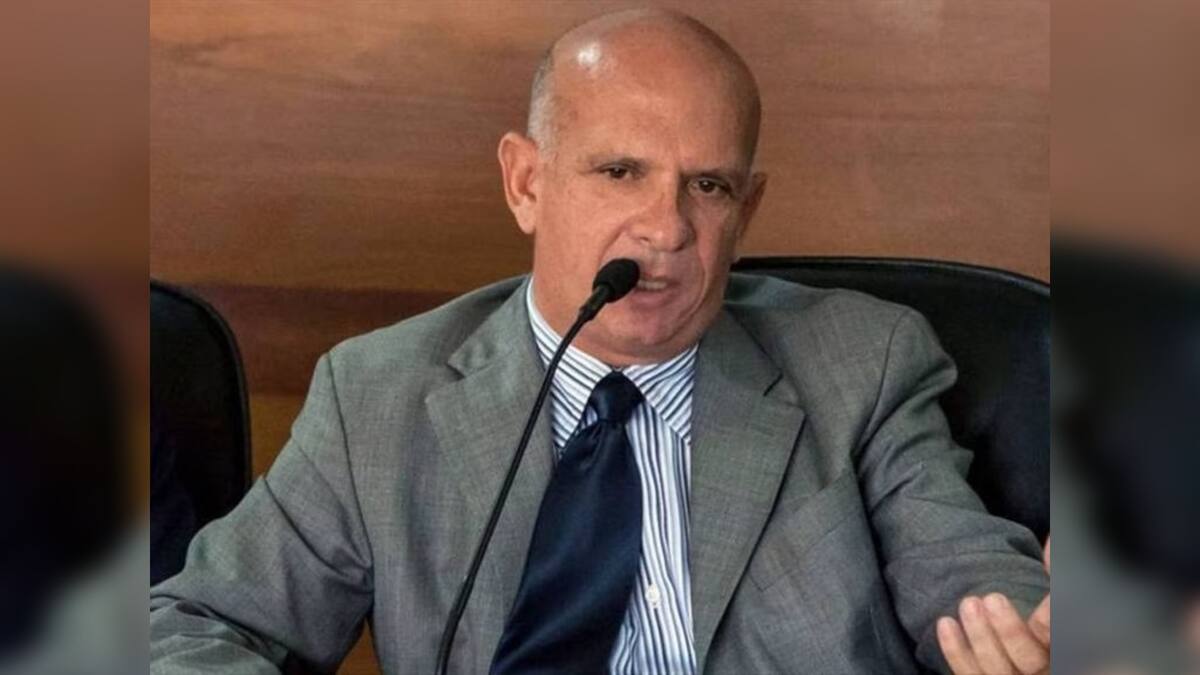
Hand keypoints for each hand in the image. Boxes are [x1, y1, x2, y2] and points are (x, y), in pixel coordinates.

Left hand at [937, 537, 1050, 673]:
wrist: (1018, 650)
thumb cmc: (1044, 622)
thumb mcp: (1054, 598)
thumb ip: (1055, 571)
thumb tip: (1053, 537)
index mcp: (1064, 651)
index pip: (1060, 638)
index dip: (1054, 621)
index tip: (1050, 599)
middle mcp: (1042, 670)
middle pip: (1029, 660)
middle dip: (1010, 632)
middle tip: (992, 598)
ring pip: (996, 671)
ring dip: (980, 638)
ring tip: (968, 604)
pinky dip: (955, 652)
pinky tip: (945, 623)